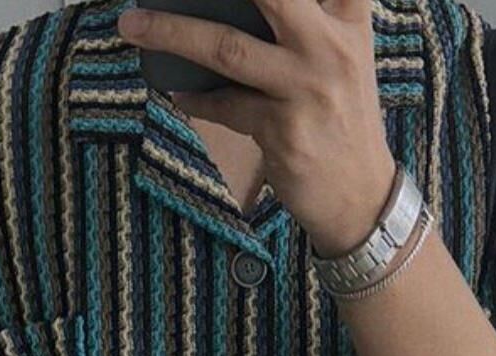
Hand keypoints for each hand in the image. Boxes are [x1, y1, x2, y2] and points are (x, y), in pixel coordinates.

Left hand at [117, 0, 397, 255]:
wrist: (362, 197)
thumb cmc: (339, 118)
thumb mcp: (340, 57)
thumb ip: (305, 22)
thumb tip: (220, 5)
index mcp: (347, 19)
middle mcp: (330, 47)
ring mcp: (306, 89)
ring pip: (227, 48)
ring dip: (171, 33)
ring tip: (133, 25)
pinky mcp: (284, 132)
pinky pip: (224, 106)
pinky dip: (196, 99)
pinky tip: (179, 94)